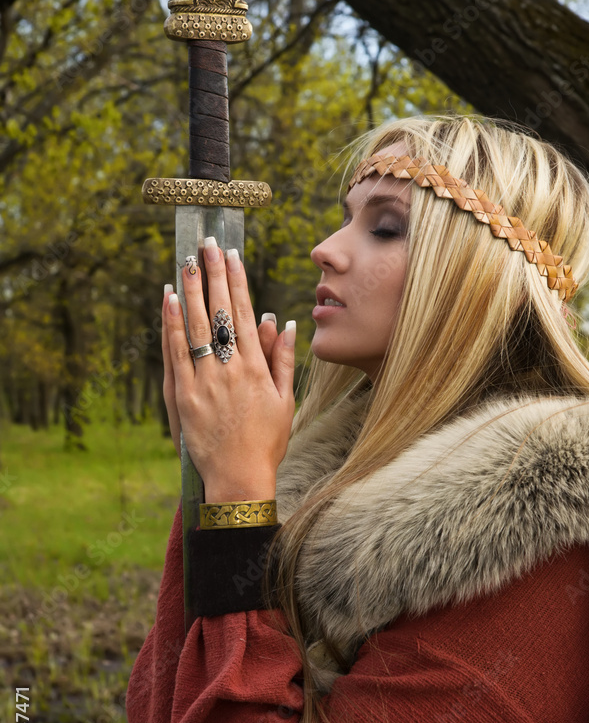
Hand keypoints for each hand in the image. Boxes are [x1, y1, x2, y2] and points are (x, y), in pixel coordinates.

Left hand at [161, 238, 295, 496]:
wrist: (238, 477)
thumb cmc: (266, 442)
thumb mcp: (285, 401)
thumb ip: (282, 359)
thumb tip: (282, 321)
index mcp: (256, 368)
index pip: (242, 314)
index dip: (235, 282)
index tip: (230, 255)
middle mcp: (229, 369)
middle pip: (217, 312)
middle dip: (210, 275)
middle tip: (204, 245)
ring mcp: (204, 381)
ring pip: (194, 327)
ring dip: (189, 291)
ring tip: (186, 262)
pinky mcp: (183, 395)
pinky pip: (175, 353)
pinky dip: (171, 324)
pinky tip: (168, 300)